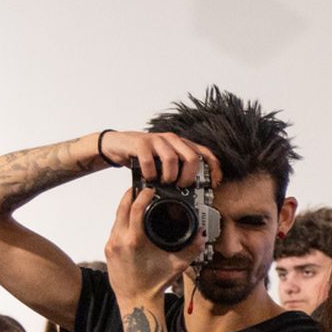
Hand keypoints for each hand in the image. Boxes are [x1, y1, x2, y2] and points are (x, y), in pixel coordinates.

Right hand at [98, 130, 222, 187]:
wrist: (118, 145)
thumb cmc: (145, 156)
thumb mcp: (166, 162)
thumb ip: (180, 170)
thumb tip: (196, 192)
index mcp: (182, 144)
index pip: (206, 153)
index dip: (214, 169)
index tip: (214, 184)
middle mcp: (172, 140)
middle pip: (192, 158)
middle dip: (189, 177)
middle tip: (181, 186)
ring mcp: (156, 140)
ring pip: (172, 159)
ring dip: (170, 176)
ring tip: (164, 182)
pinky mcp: (141, 143)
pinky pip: (150, 161)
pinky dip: (151, 173)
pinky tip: (149, 178)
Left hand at [105, 186, 206, 306]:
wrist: (136, 299)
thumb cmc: (154, 284)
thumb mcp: (177, 265)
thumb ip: (191, 248)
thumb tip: (201, 235)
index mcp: (135, 240)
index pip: (136, 208)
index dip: (142, 195)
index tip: (149, 190)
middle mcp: (120, 240)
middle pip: (121, 208)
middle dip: (130, 195)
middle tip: (139, 189)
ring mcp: (112, 244)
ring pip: (116, 218)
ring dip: (125, 208)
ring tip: (135, 202)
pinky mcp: (108, 249)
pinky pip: (114, 229)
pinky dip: (123, 221)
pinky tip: (131, 221)